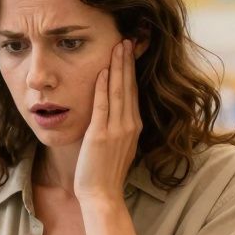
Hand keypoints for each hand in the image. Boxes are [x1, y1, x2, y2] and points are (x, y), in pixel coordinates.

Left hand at [75, 40, 140, 207]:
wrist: (102, 195)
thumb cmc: (106, 173)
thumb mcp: (119, 147)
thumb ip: (119, 129)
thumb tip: (115, 114)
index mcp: (134, 127)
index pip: (134, 92)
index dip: (132, 71)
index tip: (130, 52)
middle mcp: (129, 125)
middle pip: (129, 87)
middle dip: (127, 61)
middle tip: (126, 39)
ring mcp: (116, 130)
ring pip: (119, 91)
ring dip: (118, 67)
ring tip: (118, 46)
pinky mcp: (100, 134)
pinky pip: (102, 105)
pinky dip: (103, 87)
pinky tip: (102, 70)